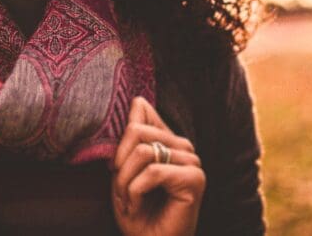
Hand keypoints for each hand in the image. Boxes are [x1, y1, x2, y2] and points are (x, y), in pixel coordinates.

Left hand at [111, 96, 205, 235]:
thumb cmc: (137, 212)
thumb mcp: (125, 169)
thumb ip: (132, 135)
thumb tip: (139, 99)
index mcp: (169, 141)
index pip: (141, 114)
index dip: (119, 143)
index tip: (116, 170)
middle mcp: (184, 148)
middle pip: (137, 131)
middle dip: (120, 165)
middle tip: (120, 192)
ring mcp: (192, 163)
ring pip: (143, 152)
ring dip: (125, 182)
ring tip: (128, 202)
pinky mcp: (195, 179)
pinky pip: (153, 172)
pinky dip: (135, 191)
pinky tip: (135, 207)